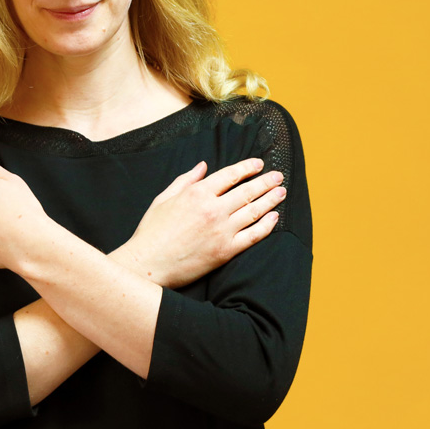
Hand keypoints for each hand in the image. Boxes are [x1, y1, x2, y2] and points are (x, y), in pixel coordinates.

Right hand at [114, 158, 285, 288]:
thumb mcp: (164, 198)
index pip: (230, 175)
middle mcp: (213, 209)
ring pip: (254, 211)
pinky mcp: (226, 251)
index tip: (259, 163)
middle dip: (266, 182)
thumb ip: (186, 180)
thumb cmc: (152, 232)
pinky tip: (274, 218)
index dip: (247, 167)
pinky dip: (266, 226)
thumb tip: (203, 166)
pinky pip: (253, 236)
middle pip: (247, 191)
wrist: (148, 264)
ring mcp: (221, 231)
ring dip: (271, 200)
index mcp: (197, 193)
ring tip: (281, 192)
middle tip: (278, 176)